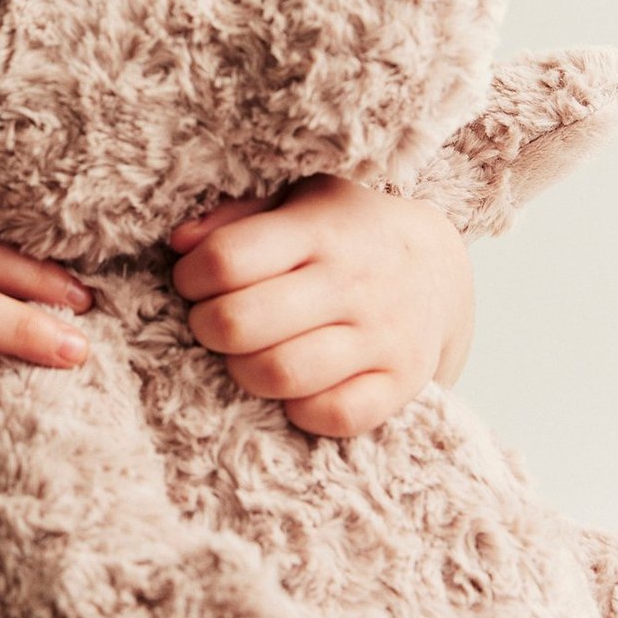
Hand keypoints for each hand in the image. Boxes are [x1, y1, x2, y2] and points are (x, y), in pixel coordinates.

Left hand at [168, 174, 474, 437]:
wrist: (439, 266)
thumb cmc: (345, 232)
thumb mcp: (295, 202)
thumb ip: (235, 218)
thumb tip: (179, 242)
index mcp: (319, 229)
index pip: (227, 259)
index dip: (191, 276)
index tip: (192, 280)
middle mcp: (352, 282)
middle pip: (240, 322)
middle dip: (206, 327)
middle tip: (211, 322)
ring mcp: (382, 335)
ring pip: (280, 374)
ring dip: (242, 371)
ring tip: (244, 355)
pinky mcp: (402, 381)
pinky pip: (334, 415)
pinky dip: (298, 409)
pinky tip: (292, 387)